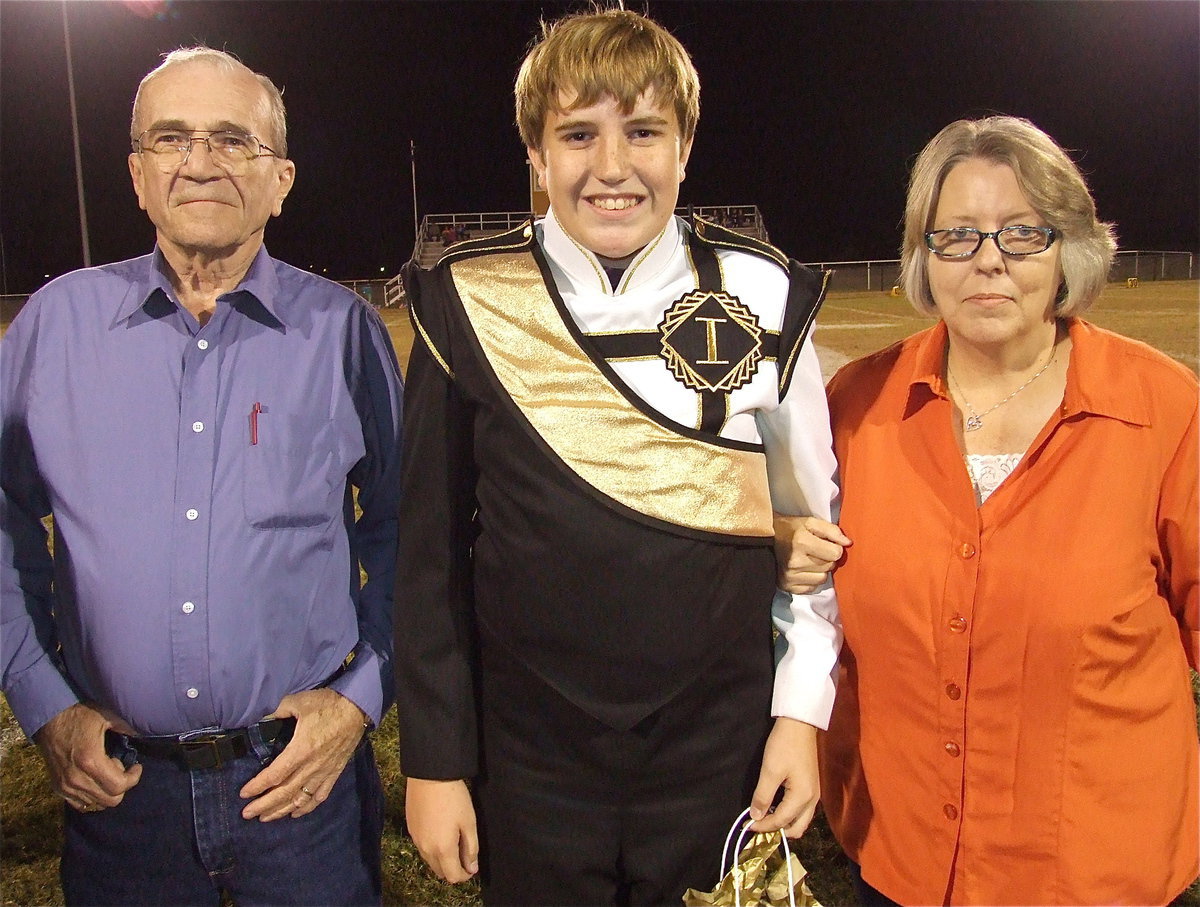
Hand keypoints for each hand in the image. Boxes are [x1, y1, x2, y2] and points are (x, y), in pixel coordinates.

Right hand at [34, 702, 140, 812]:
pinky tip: (95, 780)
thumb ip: (127, 727)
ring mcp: (65, 786)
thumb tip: (145, 733)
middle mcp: (76, 779)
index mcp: (90, 761)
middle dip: (122, 785)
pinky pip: (81, 805)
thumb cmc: (79, 716)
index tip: (136, 766)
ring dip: (107, 790)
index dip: (133, 778)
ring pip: (97, 804)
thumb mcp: (106, 716)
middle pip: (111, 800)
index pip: (119, 786)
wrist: (48, 718)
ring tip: (106, 770)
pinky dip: (93, 796)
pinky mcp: (58, 788)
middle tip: (120, 766)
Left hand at [239, 688, 366, 820]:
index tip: (243, 794)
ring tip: (265, 818)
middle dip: (264, 805)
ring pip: (300, 799)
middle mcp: (311, 766)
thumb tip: (258, 717)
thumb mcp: (298, 701)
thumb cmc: (327, 704)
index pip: (274, 775)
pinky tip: (295, 813)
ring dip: (281, 811)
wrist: (357, 708)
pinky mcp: (334, 773)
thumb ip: (276, 710)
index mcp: (301, 750)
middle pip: (284, 793)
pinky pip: (320, 796)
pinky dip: (307, 807)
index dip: (257, 786)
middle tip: (247, 814)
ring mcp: (324, 772)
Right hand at [405, 777, 478, 882]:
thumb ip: (471, 848)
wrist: (429, 775)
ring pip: (430, 861)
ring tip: (453, 842)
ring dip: (442, 859)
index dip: (465, 875)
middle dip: (453, 869)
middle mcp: (426, 849)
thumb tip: (471, 868)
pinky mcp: (411, 829)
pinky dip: (432, 848)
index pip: (453, 876)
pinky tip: (440, 832)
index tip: (472, 866)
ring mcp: (416, 840)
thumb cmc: (453, 797)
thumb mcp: (469, 822)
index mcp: (443, 849)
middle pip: (440, 872)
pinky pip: (422, 847)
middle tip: (464, 855)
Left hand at [748, 717, 818, 837]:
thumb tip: (756, 816)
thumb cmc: (784, 746)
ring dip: (785, 823)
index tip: (748, 825)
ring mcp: (815, 793)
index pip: (781, 821)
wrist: (799, 724)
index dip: (763, 826)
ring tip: (766, 817)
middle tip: (759, 824)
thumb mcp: (770, 771)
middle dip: (778, 830)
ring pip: (801, 820)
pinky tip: (776, 806)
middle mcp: (813, 800)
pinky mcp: (812, 786)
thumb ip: (763, 796)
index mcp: (803, 797)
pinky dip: (790, 814)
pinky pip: (803, 810)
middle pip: (797, 828)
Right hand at [773, 514, 850, 593]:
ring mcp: (790, 576)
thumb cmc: (789, 529)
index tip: (826, 544)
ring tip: (809, 561)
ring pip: (822, 579)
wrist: (764, 538)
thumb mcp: (810, 522)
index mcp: (802, 542)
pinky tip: (803, 570)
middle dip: (827, 558)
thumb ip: (832, 530)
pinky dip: (811, 580)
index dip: (834, 547)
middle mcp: (796, 561)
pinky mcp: (787, 586)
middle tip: (816, 551)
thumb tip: (848, 543)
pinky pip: (812, 588)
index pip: (836, 553)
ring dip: (820, 570)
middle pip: (830, 566)